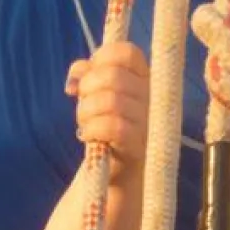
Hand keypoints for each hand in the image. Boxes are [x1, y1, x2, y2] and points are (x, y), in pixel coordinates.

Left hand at [65, 41, 149, 179]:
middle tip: (83, 105)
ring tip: (84, 123)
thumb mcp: (95, 98)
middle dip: (87, 88)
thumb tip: (76, 74)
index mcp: (146, 80)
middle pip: (113, 75)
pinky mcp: (140, 147)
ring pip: (111, 100)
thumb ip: (86, 77)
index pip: (127, 52)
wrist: (117, 176)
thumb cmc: (107, 131)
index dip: (101, 59)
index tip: (90, 77)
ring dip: (86, 111)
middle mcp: (153, 98)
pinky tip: (86, 136)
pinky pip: (114, 127)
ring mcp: (149, 123)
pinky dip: (92, 128)